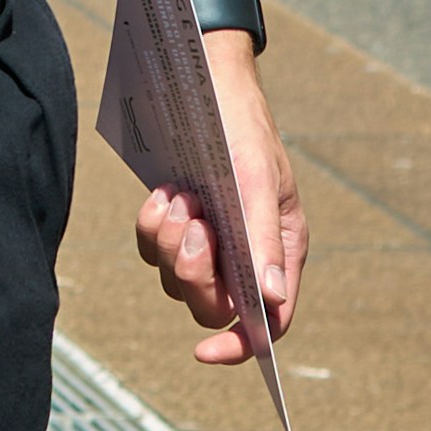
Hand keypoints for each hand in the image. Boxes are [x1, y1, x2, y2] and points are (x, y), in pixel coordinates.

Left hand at [134, 48, 305, 363]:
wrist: (202, 80)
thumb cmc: (240, 126)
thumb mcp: (256, 179)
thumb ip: (263, 241)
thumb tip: (270, 302)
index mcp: (279, 249)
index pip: (268, 322)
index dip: (239, 345)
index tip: (203, 350)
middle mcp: (245, 252)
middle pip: (212, 304)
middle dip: (193, 272)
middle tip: (192, 224)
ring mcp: (208, 237)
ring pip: (175, 278)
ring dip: (169, 240)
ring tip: (178, 195)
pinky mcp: (176, 221)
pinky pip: (151, 248)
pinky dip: (151, 225)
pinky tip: (163, 192)